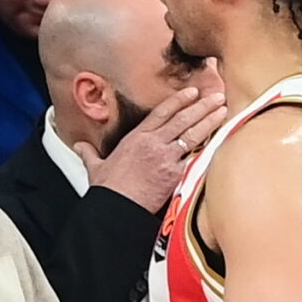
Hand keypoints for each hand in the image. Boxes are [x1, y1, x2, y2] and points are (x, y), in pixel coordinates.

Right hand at [77, 84, 227, 212]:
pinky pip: (196, 156)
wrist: (116, 209)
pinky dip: (209, 146)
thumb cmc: (107, 191)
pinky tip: (221, 138)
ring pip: (192, 134)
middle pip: (182, 119)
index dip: (178, 101)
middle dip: (201, 106)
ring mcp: (166, 157)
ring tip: (222, 110)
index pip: (161, 113)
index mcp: (136, 138)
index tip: (191, 92)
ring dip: (209, 121)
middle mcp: (153, 144)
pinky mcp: (175, 174)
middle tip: (216, 96)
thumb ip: (89, 154)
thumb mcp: (95, 168)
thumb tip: (79, 147)